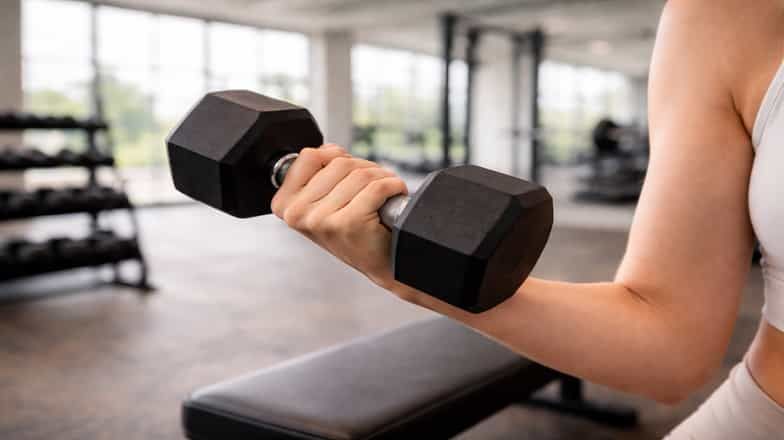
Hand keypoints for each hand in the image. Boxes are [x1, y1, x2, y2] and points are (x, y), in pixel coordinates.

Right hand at [271, 145, 407, 287]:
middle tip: (370, 190)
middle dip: (363, 169)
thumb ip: (318, 173)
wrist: (379, 263)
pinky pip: (378, 187)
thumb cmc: (354, 232)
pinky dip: (394, 186)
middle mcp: (298, 214)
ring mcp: (322, 220)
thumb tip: (328, 150)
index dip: (335, 158)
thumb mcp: (323, 201)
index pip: (310, 155)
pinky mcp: (349, 223)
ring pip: (361, 173)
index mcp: (285, 204)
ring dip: (381, 178)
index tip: (347, 177)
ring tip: (381, 197)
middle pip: (339, 163)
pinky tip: (393, 197)